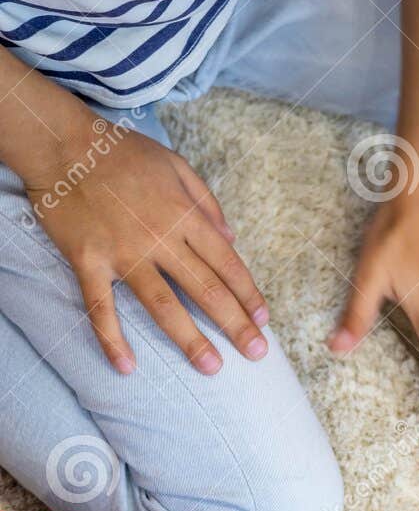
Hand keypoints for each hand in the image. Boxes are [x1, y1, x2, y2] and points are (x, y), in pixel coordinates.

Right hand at [26, 118, 268, 374]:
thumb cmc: (122, 153)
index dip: (248, 295)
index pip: (227, 264)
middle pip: (205, 290)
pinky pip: (101, 307)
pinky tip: (125, 367)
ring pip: (163, 305)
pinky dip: (111, 338)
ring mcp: (123, 253)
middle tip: (256, 354)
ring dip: (189, 339)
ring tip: (212, 367)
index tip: (263, 321)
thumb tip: (232, 239)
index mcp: (185, 216)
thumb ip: (207, 203)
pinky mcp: (88, 262)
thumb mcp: (176, 165)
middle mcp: (160, 239)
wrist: (62, 143)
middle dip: (235, 325)